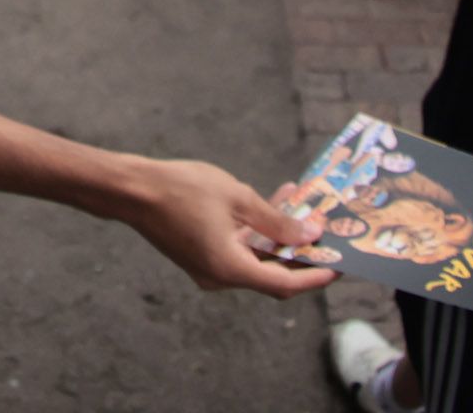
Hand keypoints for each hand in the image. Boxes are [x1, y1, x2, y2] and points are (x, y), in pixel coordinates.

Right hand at [96, 158, 336, 297]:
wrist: (132, 190)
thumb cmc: (182, 189)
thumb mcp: (236, 198)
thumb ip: (276, 221)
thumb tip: (309, 235)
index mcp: (231, 269)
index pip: (285, 284)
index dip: (316, 275)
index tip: (341, 264)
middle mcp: (220, 277)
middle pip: (272, 273)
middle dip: (300, 251)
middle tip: (324, 229)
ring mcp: (208, 269)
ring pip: (255, 259)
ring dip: (278, 237)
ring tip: (299, 204)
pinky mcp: (200, 256)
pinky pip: (237, 252)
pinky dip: (257, 235)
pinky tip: (268, 206)